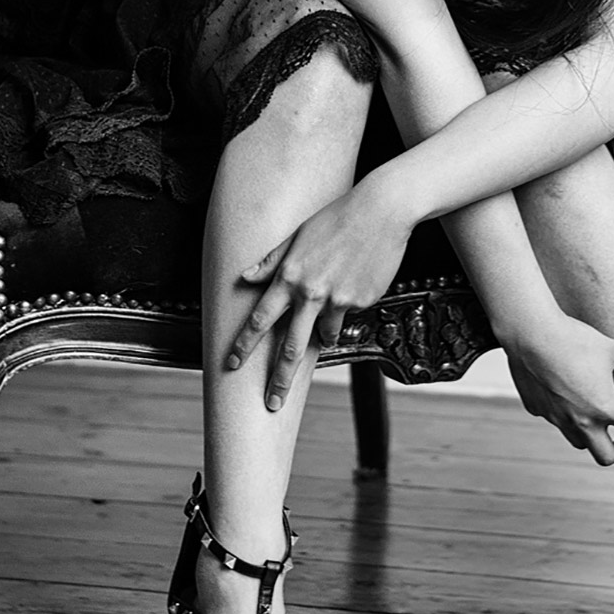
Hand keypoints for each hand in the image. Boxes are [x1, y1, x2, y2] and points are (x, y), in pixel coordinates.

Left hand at [227, 173, 410, 409]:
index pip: (260, 317)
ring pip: (322, 335)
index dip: (244, 344)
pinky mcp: (359, 301)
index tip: (232, 363)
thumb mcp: (297, 235)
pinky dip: (344, 310)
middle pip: (290, 347)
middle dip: (279, 379)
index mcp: (290, 275)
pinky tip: (353, 285)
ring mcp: (336, 299)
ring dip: (320, 336)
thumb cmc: (337, 217)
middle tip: (272, 403)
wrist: (381, 210)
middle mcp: (310, 292)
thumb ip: (271, 260)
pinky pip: (346, 317)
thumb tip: (245, 276)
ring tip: (327, 314)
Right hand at [506, 313, 613, 464]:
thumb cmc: (571, 339)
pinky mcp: (537, 408)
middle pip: (606, 456)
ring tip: (599, 415)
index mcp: (604, 407)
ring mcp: (556, 417)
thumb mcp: (611, 346)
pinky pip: (555, 420)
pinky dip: (565, 416)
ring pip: (579, 442)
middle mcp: (580, 420)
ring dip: (594, 436)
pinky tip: (567, 395)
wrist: (528, 333)